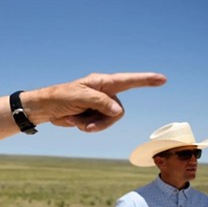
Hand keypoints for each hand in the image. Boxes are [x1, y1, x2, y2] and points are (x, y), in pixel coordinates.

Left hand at [24, 72, 166, 131]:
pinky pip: (98, 126)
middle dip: (102, 122)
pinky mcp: (93, 115)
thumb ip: (100, 103)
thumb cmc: (60, 97)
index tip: (162, 79)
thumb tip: (119, 111)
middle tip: (85, 125)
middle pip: (117, 112)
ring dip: (92, 125)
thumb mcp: (80, 98)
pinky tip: (74, 122)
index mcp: (102, 82)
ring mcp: (99, 105)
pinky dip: (86, 127)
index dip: (146, 80)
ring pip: (108, 121)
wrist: (45, 109)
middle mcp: (104, 92)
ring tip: (75, 121)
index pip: (128, 81)